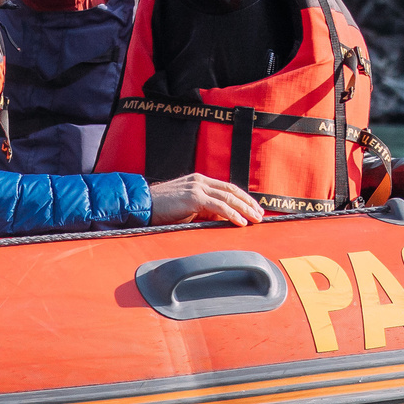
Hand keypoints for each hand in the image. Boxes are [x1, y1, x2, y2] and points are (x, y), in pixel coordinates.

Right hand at [147, 173, 263, 225]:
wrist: (142, 204)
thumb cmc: (161, 208)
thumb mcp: (186, 206)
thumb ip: (202, 208)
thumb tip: (219, 218)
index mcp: (199, 180)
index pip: (227, 187)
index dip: (243, 197)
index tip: (254, 207)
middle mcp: (200, 181)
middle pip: (232, 190)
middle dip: (248, 202)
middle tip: (260, 214)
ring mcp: (197, 187)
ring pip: (228, 197)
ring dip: (245, 209)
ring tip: (255, 219)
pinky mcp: (193, 197)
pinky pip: (219, 206)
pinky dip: (232, 214)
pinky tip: (240, 222)